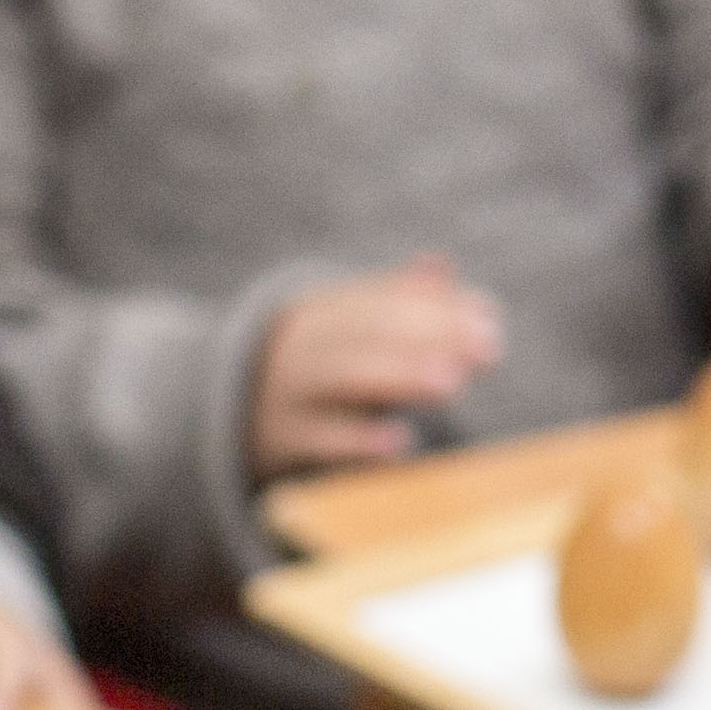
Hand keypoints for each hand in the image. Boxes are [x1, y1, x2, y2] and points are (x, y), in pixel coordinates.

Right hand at [251, 255, 505, 477]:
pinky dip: (357, 441)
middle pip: (370, 332)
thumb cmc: (309, 369)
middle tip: (488, 349)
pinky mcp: (282, 437)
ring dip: (400, 376)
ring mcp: (290, 388)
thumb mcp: (342, 329)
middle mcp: (305, 342)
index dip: (439, 307)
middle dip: (431, 336)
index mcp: (323, 309)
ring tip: (451, 382)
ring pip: (346, 376)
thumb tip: (442, 266)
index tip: (490, 319)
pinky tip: (399, 443)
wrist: (221, 413)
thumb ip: (393, 301)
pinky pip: (319, 438)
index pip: (385, 299)